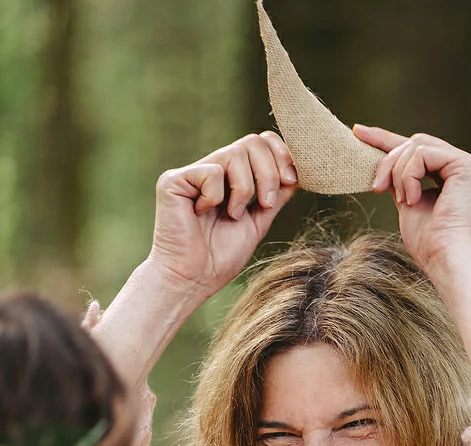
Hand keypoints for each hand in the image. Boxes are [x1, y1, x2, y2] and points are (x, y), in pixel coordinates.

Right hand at [147, 132, 298, 299]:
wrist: (193, 279)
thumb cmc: (221, 257)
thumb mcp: (258, 222)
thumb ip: (275, 197)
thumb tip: (297, 174)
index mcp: (231, 177)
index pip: (260, 142)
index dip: (280, 153)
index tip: (291, 180)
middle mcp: (211, 168)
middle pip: (252, 141)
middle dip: (269, 173)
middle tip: (265, 203)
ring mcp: (192, 173)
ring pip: (235, 153)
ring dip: (244, 189)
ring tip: (233, 214)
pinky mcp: (173, 180)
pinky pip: (212, 172)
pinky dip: (216, 196)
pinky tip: (202, 213)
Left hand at [355, 125, 470, 276]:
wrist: (446, 260)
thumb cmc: (429, 243)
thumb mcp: (408, 203)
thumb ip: (401, 180)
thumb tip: (382, 161)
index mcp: (457, 174)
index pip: (419, 149)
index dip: (387, 139)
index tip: (359, 132)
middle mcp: (467, 165)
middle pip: (415, 143)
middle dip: (389, 161)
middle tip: (376, 187)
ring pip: (417, 145)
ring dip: (398, 172)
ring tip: (403, 201)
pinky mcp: (468, 165)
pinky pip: (423, 153)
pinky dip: (409, 176)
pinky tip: (412, 200)